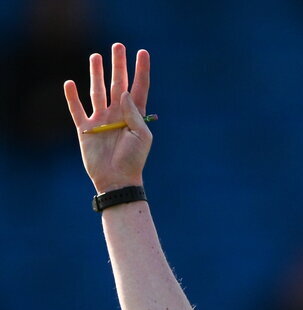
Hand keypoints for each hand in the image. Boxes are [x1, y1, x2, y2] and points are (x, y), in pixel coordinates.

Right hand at [64, 43, 151, 193]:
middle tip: (118, 46)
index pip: (138, 88)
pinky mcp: (86, 129)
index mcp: (134, 116)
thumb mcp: (141, 136)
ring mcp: (101, 121)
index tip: (142, 53)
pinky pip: (77, 109)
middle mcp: (117, 115)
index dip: (140, 71)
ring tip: (96, 56)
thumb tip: (124, 91)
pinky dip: (72, 97)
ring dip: (96, 74)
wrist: (116, 180)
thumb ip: (134, 113)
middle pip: (118, 84)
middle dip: (118, 65)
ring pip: (98, 91)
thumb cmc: (133, 160)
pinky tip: (70, 83)